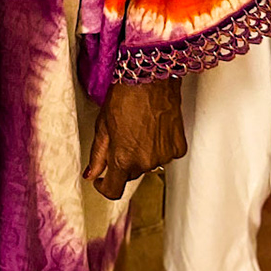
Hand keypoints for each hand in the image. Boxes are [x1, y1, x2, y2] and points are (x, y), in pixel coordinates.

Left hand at [84, 78, 185, 200]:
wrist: (150, 80)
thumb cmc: (124, 98)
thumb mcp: (103, 127)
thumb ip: (98, 155)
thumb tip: (92, 174)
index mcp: (123, 159)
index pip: (113, 190)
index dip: (104, 187)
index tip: (102, 179)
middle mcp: (146, 163)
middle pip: (131, 173)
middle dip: (124, 161)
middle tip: (121, 137)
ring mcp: (164, 156)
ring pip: (149, 164)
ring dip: (143, 153)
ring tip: (139, 128)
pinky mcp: (178, 147)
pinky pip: (166, 154)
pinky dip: (160, 146)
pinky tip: (154, 128)